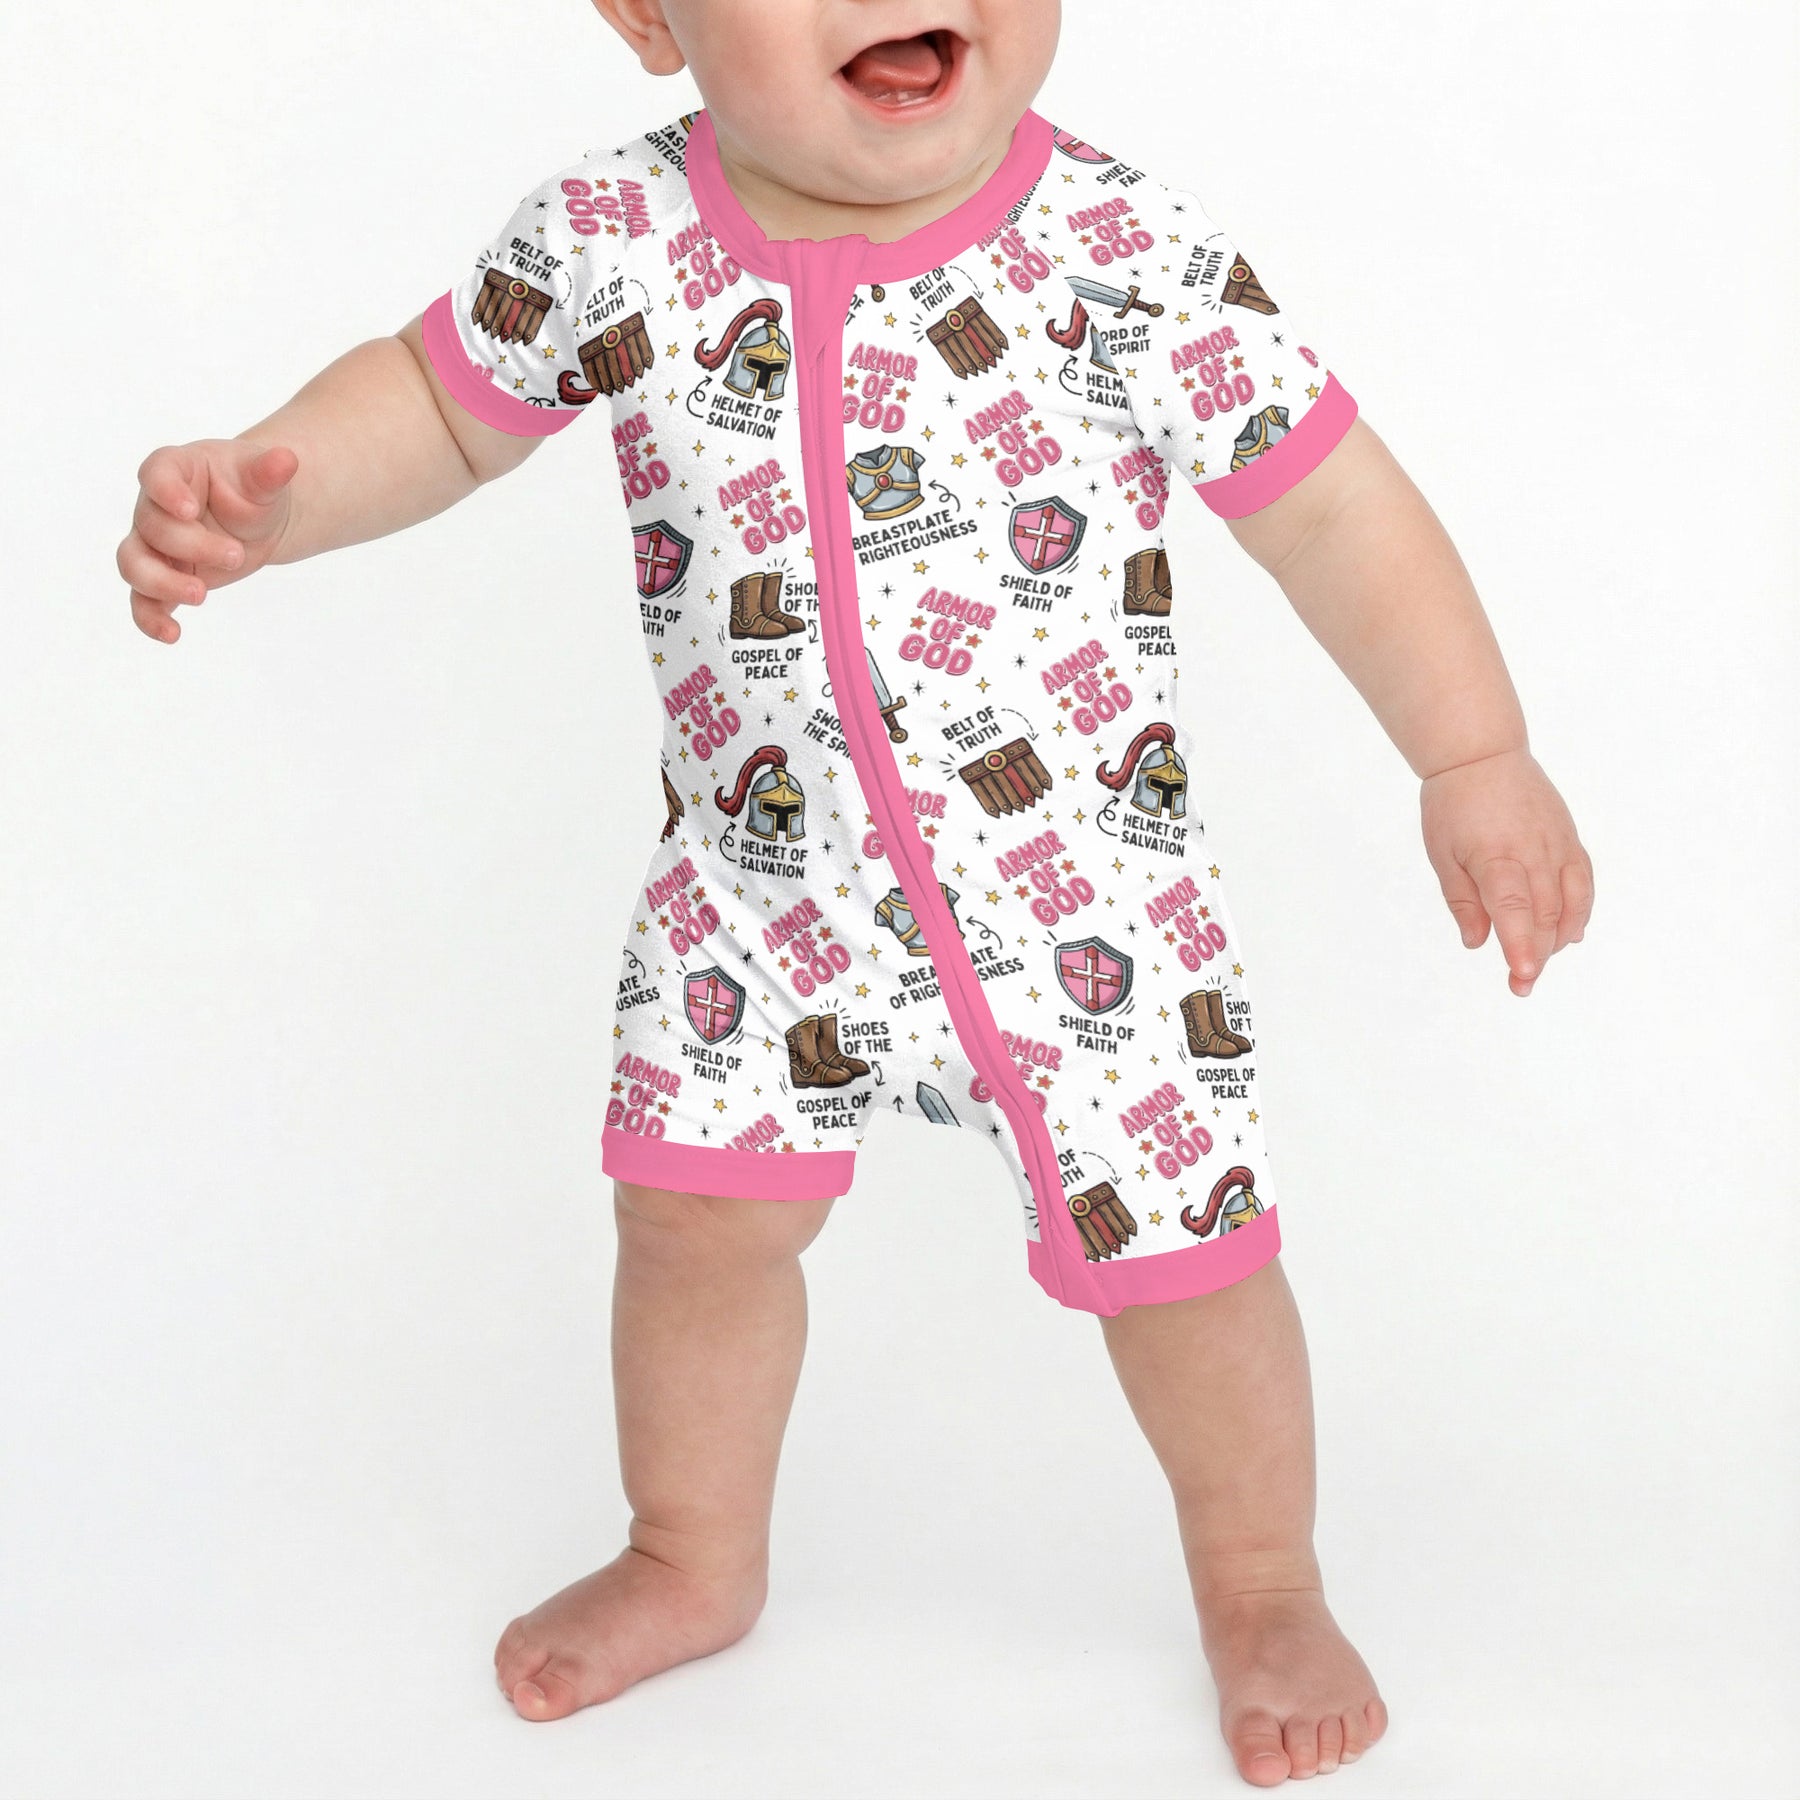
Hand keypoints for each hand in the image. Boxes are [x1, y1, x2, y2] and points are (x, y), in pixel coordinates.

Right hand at [118, 440, 298, 642]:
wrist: (257, 520)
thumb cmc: (252, 489)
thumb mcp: (264, 478)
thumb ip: (269, 472)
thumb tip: (288, 458)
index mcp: (176, 469)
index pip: (156, 474)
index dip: (165, 492)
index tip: (188, 509)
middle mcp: (154, 506)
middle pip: (152, 528)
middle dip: (192, 545)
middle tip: (236, 555)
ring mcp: (153, 544)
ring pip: (134, 564)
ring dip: (162, 583)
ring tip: (200, 594)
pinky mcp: (163, 576)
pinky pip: (143, 600)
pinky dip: (151, 619)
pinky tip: (171, 636)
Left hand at [1420, 746, 1593, 995]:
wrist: (1482, 754)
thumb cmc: (1453, 805)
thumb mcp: (1443, 854)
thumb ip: (1462, 900)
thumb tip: (1477, 942)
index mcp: (1496, 855)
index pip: (1513, 908)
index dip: (1520, 944)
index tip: (1522, 975)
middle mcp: (1534, 851)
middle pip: (1544, 914)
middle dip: (1536, 954)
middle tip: (1520, 984)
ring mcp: (1557, 843)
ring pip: (1569, 902)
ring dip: (1557, 938)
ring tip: (1539, 960)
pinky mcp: (1569, 837)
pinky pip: (1583, 881)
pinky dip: (1580, 910)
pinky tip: (1570, 934)